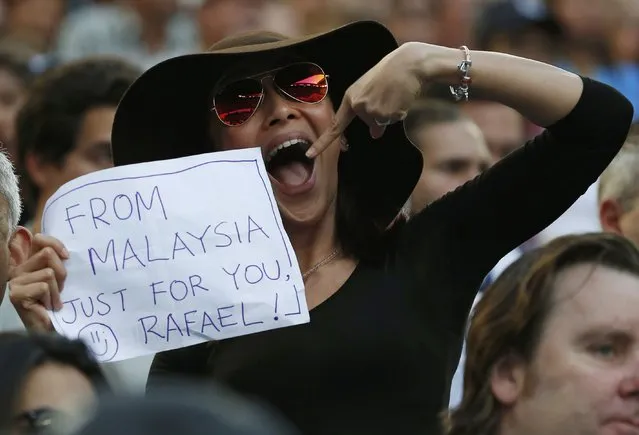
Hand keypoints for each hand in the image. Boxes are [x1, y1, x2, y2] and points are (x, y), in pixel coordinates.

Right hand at [9, 234, 68, 331]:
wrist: (50, 328)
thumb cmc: (56, 302)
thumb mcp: (60, 277)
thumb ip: (58, 261)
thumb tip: (66, 253)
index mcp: (28, 262)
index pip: (39, 239)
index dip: (55, 244)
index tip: (67, 256)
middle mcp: (18, 270)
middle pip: (47, 253)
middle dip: (61, 273)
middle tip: (59, 289)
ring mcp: (15, 282)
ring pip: (48, 272)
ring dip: (57, 290)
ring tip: (52, 301)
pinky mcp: (16, 294)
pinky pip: (44, 286)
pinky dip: (52, 298)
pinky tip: (47, 307)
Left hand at [307, 42, 427, 157]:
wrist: (408, 64)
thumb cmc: (391, 73)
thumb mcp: (373, 90)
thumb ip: (368, 110)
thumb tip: (375, 135)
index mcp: (351, 98)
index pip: (335, 125)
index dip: (322, 142)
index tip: (310, 155)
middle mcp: (358, 106)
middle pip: (370, 123)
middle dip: (381, 114)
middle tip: (388, 93)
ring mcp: (371, 111)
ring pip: (382, 124)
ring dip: (391, 112)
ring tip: (394, 94)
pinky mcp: (385, 115)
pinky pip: (393, 121)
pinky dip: (399, 112)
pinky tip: (401, 97)